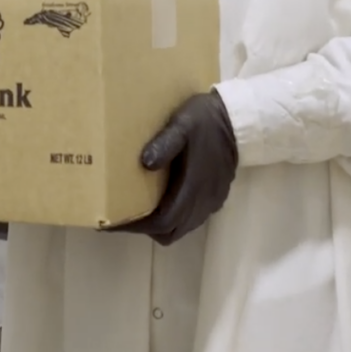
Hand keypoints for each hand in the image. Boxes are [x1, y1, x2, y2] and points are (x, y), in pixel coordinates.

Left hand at [110, 91, 237, 245]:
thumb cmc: (206, 121)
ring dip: (160, 224)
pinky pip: (192, 218)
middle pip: (169, 232)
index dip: (135, 226)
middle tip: (122, 215)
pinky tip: (164, 197)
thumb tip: (145, 163)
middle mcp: (203, 202)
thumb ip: (165, 143)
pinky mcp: (216, 196)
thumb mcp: (182, 124)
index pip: (161, 222)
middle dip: (144, 228)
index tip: (111, 222)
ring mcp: (211, 201)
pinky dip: (174, 216)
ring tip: (139, 207)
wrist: (240, 120)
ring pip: (181, 227)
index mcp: (193, 188)